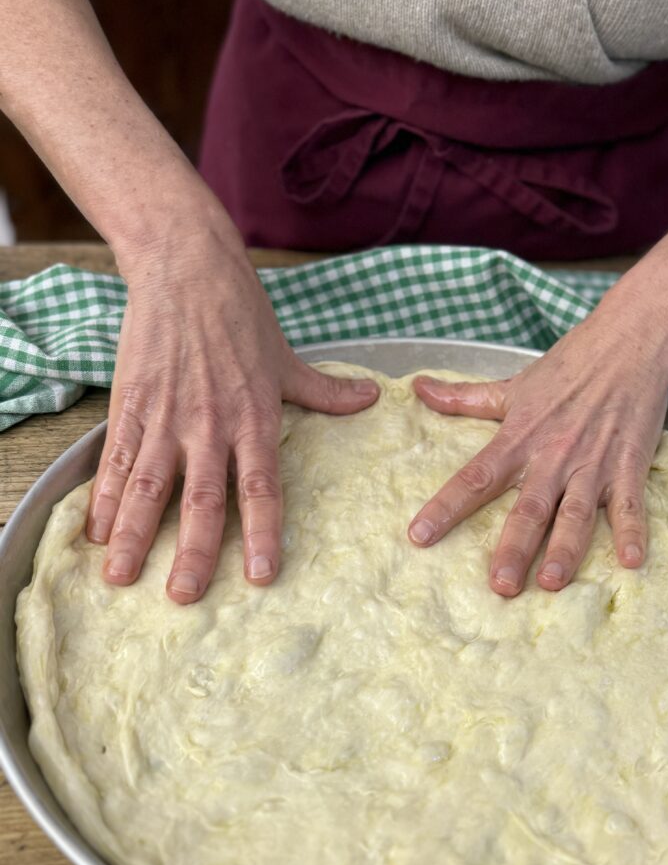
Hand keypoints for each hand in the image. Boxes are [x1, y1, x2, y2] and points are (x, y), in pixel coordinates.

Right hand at [85, 231, 379, 601]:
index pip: (261, 488)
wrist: (186, 267)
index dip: (262, 533)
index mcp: (254, 419)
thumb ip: (325, 391)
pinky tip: (97, 533)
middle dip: (192, 552)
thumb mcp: (287, 357)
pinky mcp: (131, 403)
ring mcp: (166, 416)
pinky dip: (106, 497)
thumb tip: (371, 398)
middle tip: (183, 597)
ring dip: (135, 534)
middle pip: (203, 500)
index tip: (260, 576)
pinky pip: (117, 460)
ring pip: (150, 486)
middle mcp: (210, 425)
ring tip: (121, 578)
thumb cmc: (241, 314)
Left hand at [407, 288, 667, 595]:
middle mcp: (553, 457)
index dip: (445, 507)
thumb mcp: (511, 385)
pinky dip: (632, 531)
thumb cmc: (569, 365)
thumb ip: (463, 397)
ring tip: (553, 582)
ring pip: (576, 514)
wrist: (628, 341)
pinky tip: (631, 561)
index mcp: (519, 438)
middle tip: (500, 587)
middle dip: (513, 549)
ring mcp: (592, 464)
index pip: (474, 478)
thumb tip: (417, 388)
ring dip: (565, 548)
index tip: (419, 536)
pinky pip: (630, 504)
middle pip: (528, 509)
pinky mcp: (629, 465)